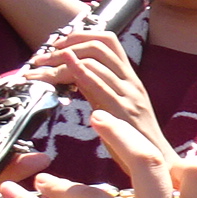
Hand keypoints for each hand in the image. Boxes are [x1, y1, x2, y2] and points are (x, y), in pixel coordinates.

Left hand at [29, 31, 166, 159]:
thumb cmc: (133, 137)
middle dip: (66, 46)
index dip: (79, 36)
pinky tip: (63, 71)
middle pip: (100, 45)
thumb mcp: (114, 105)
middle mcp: (131, 82)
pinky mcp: (124, 111)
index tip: (55, 46)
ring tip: (38, 72)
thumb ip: (96, 87)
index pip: (108, 40)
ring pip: (97, 61)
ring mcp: (129, 95)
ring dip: (61, 62)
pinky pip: (101, 85)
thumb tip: (70, 72)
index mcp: (129, 78)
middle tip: (40, 59)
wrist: (158, 162)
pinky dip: (80, 73)